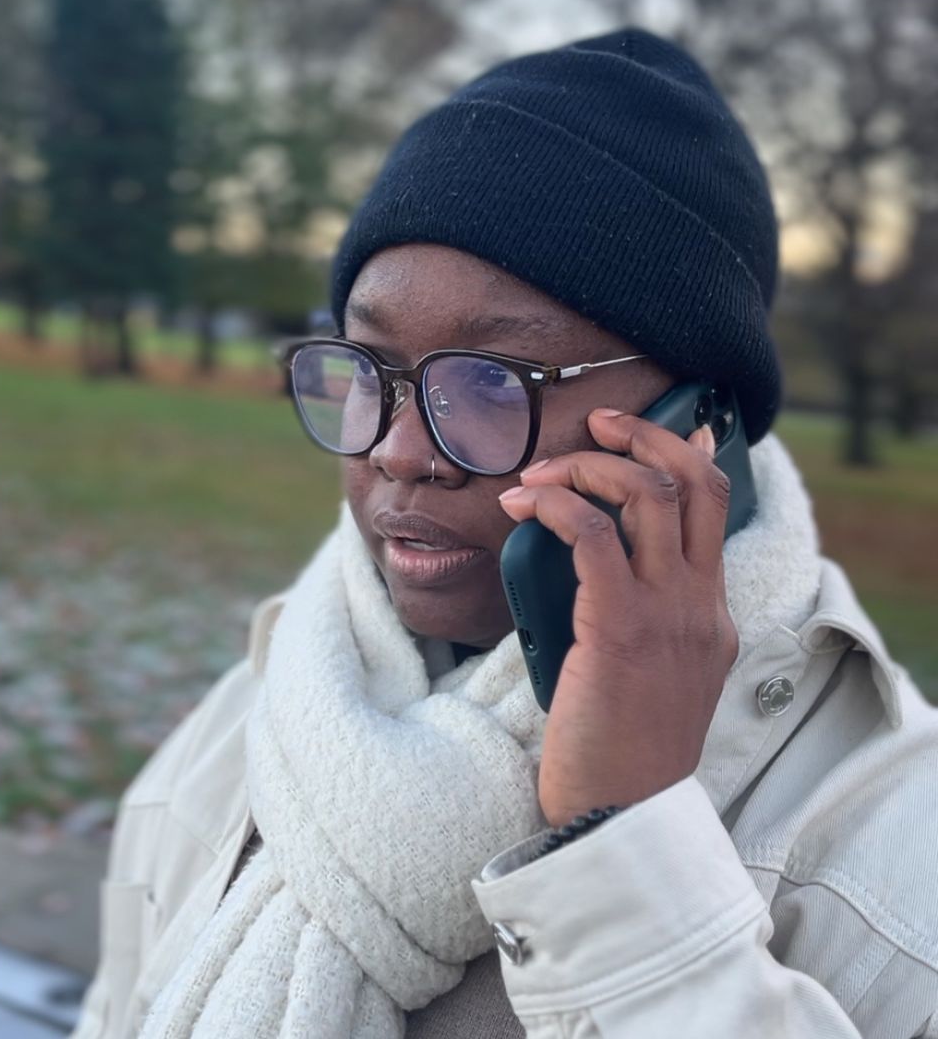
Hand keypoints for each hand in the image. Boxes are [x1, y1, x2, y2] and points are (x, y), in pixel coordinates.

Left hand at [498, 409, 738, 825]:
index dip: (687, 452)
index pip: (715, 506)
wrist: (618, 815)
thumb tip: (596, 563)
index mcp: (710, 612)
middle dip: (644, 436)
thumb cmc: (618, 745)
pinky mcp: (619, 629)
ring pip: (645, 495)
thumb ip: (641, 615)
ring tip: (539, 476)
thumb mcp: (650, 673)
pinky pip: (593, 536)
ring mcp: (667, 614)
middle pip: (693, 482)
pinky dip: (557, 506)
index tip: (653, 426)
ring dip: (586, 468)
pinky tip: (525, 507)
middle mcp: (699, 603)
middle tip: (598, 424)